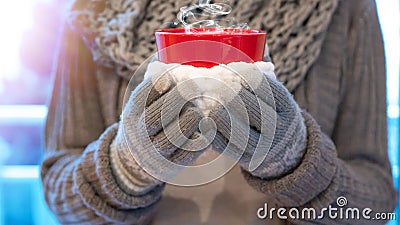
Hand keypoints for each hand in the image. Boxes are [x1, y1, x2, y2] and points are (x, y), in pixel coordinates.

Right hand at [113, 69, 210, 189]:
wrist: (132, 162)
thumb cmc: (143, 123)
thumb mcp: (139, 106)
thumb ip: (151, 88)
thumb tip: (168, 62)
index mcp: (131, 114)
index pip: (145, 94)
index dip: (162, 81)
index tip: (175, 74)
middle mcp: (140, 134)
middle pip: (161, 112)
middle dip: (181, 97)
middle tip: (194, 88)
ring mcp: (155, 152)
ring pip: (177, 134)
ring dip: (192, 118)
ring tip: (197, 110)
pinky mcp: (170, 166)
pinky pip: (189, 152)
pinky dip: (200, 139)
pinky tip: (205, 128)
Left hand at [208, 62, 306, 178]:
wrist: (286, 150)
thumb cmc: (272, 111)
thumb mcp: (276, 93)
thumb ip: (265, 70)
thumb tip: (255, 39)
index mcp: (287, 107)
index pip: (265, 87)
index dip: (244, 75)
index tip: (229, 67)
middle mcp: (278, 128)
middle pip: (250, 107)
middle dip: (227, 93)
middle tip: (210, 82)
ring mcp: (262, 146)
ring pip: (238, 130)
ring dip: (218, 114)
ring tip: (204, 101)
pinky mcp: (246, 158)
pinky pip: (226, 147)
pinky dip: (212, 134)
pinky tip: (203, 122)